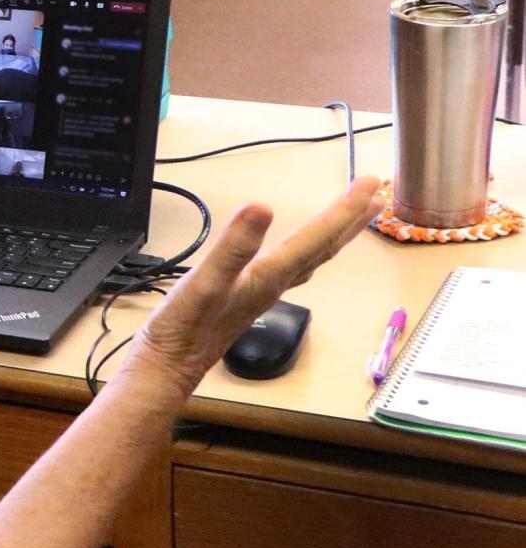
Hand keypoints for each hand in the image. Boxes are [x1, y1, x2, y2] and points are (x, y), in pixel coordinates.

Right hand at [122, 176, 382, 396]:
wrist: (171, 364)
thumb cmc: (186, 326)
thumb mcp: (206, 281)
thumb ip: (234, 246)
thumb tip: (261, 207)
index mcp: (270, 275)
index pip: (317, 236)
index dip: (344, 209)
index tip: (369, 184)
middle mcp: (276, 282)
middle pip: (324, 247)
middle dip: (351, 219)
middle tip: (377, 193)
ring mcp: (266, 291)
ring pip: (314, 258)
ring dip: (336, 235)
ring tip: (355, 216)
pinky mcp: (252, 295)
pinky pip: (294, 266)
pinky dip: (308, 250)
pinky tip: (301, 249)